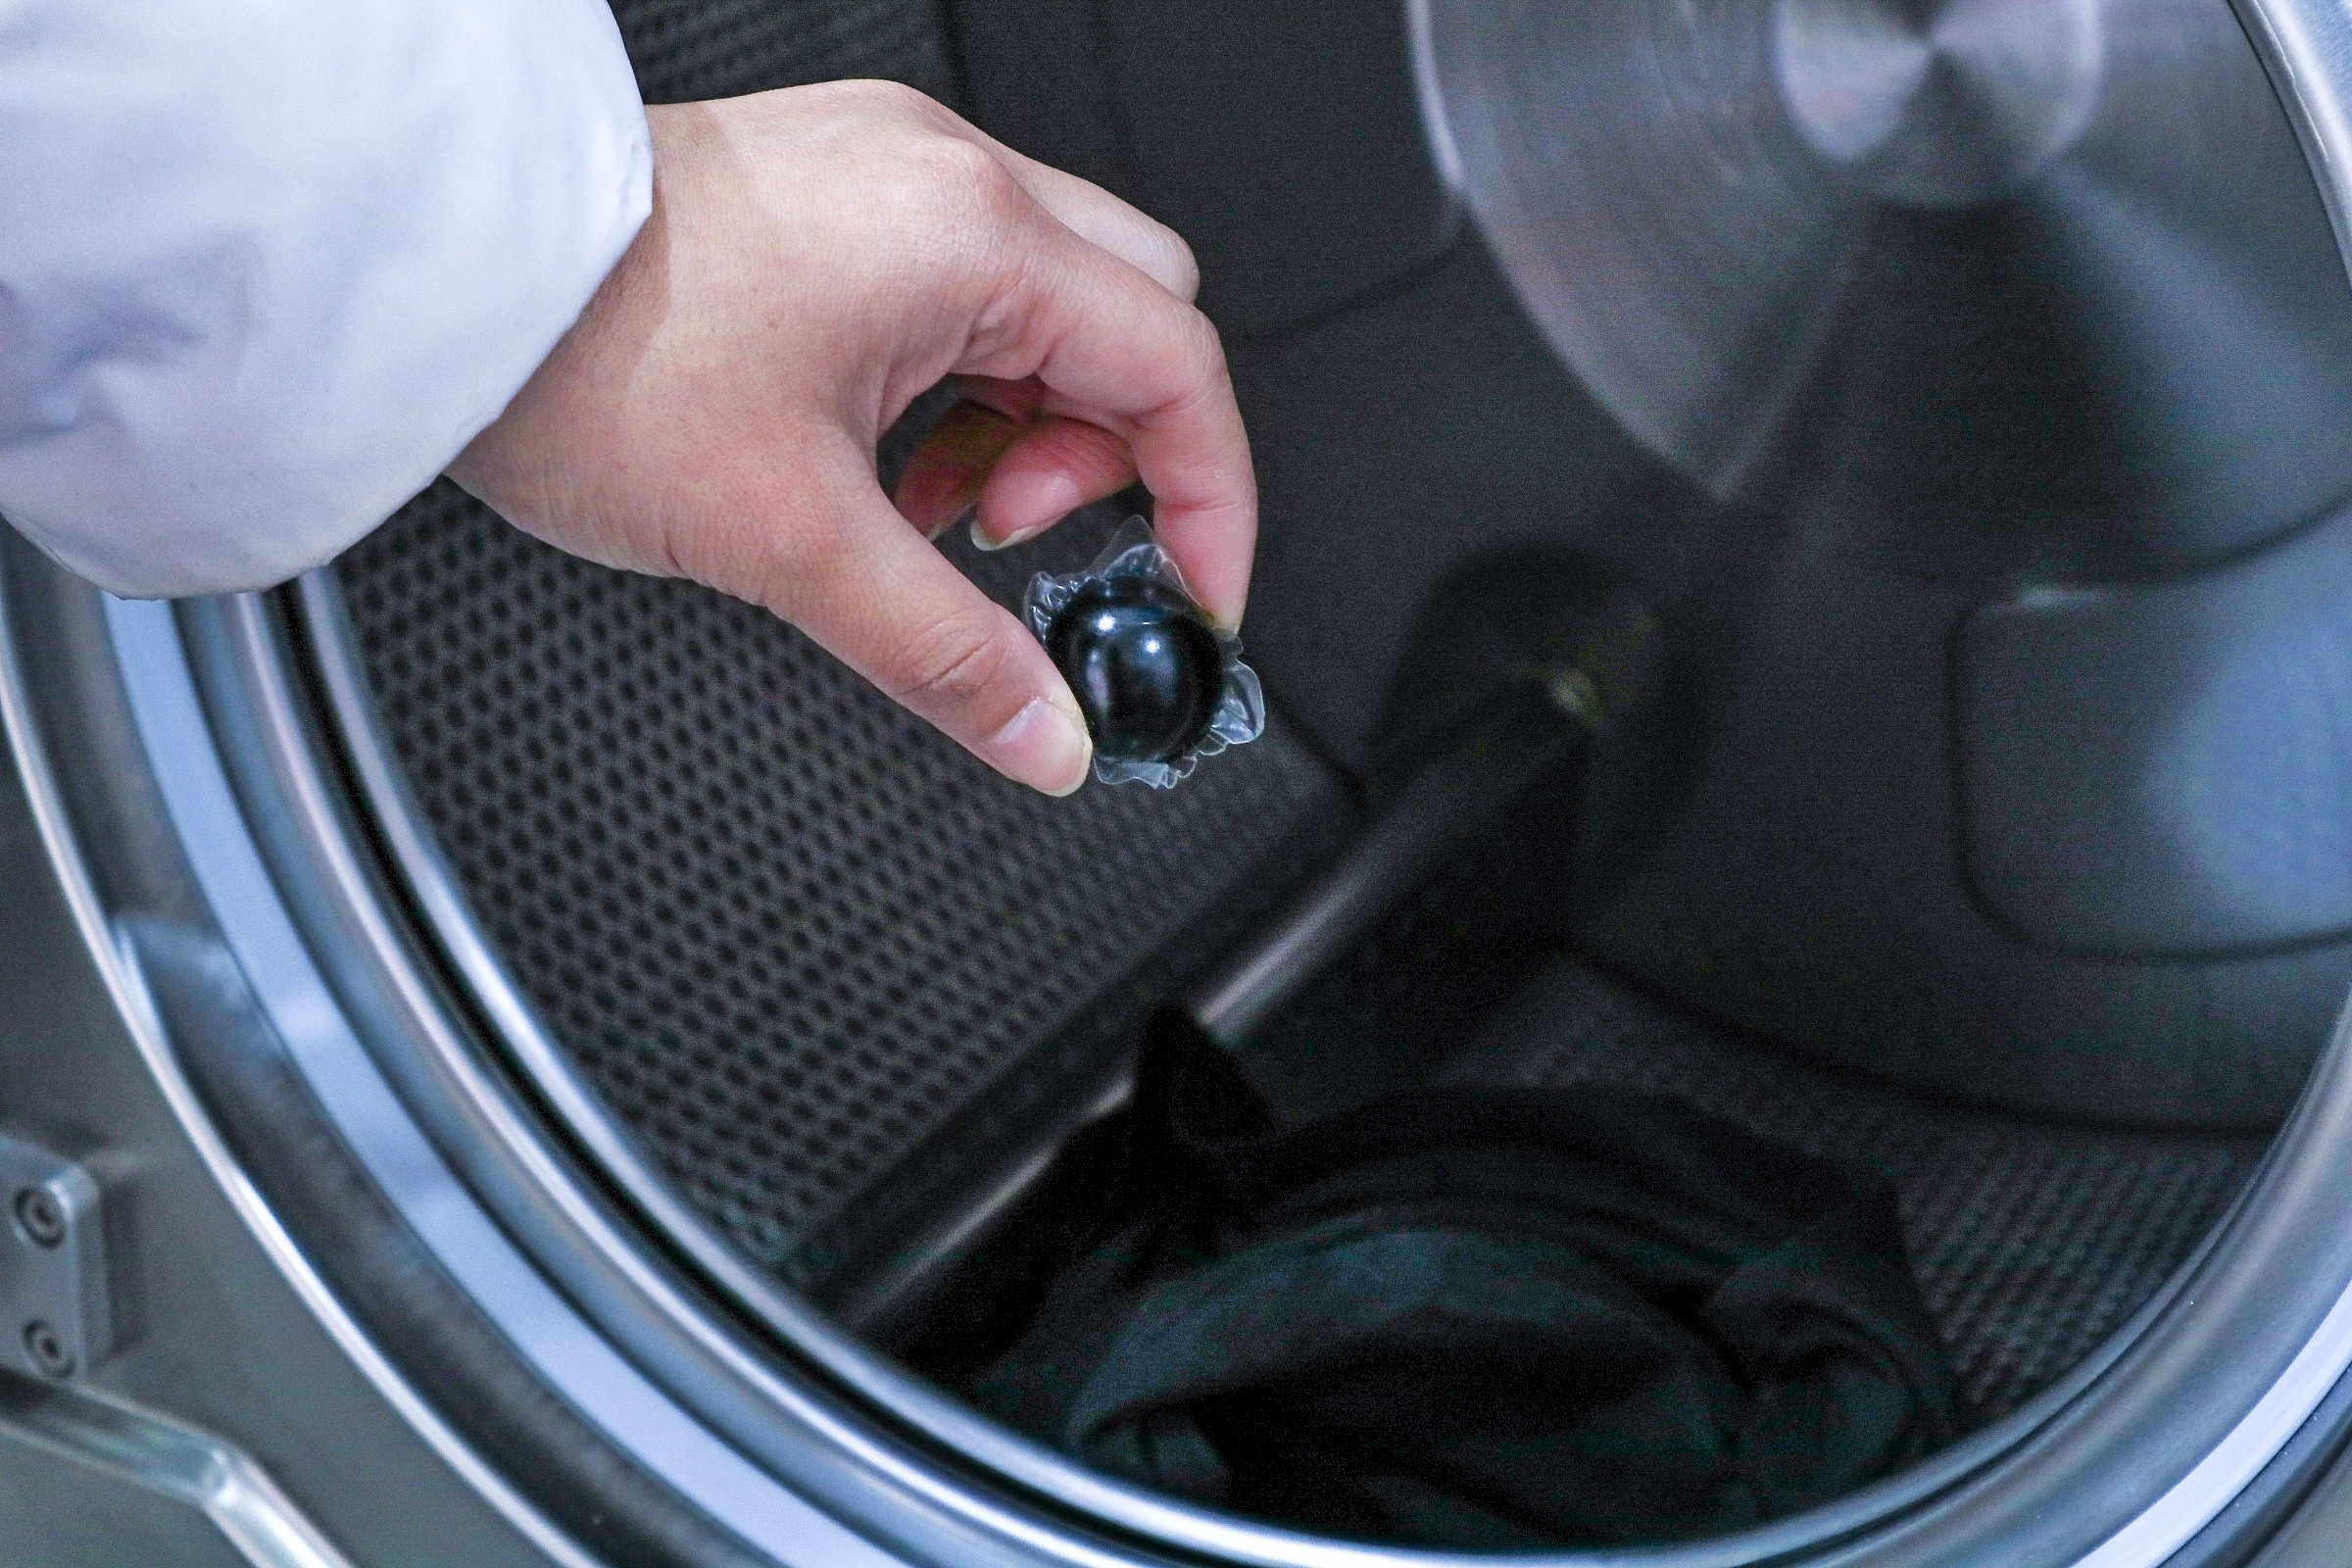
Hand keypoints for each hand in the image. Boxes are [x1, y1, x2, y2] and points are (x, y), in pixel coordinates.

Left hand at [449, 81, 1256, 795]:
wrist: (434, 279)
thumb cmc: (577, 357)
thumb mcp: (789, 539)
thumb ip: (946, 654)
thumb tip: (1048, 735)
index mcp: (968, 236)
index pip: (1180, 370)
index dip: (1210, 505)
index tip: (1192, 597)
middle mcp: (944, 179)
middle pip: (1136, 323)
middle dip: (1109, 455)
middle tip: (1018, 539)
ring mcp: (887, 175)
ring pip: (1050, 308)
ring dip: (1024, 428)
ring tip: (929, 510)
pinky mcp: (833, 195)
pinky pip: (961, 291)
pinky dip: (958, 389)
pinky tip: (884, 460)